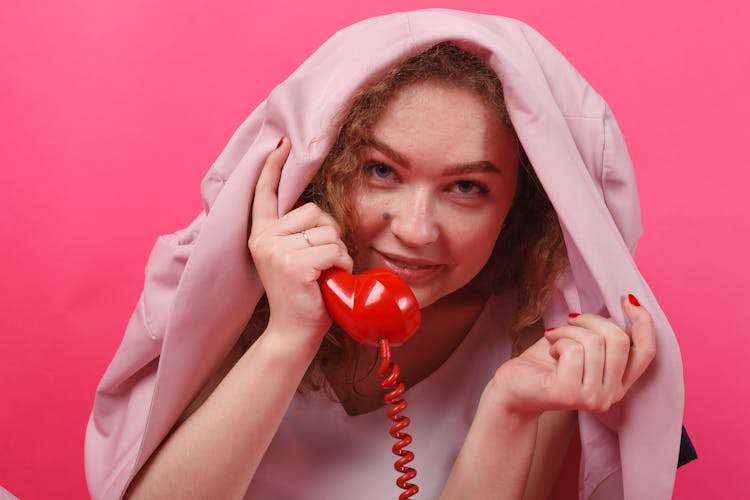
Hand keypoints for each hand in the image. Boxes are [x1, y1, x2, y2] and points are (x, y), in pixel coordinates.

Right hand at [248, 138, 352, 342]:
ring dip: (338, 253)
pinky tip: (330, 280)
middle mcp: (264, 238)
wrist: (294, 332)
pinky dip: (341, 264)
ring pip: (327, 232)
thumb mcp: (296, 259)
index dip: (272, 168)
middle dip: (330, 235)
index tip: (281, 144)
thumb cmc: (303, 295)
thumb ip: (300, 235)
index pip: (265, 194)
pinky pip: (333, 250)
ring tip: (325, 274)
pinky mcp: (293, 264)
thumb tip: (321, 216)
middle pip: (315, 212)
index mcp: (262, 234)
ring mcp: (276, 250)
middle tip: (323, 263)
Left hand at [490, 295, 655, 415]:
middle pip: (620, 340)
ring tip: (554, 337)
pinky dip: (558, 341)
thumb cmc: (547, 362)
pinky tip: (550, 351)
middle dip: (592, 320)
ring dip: (569, 330)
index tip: (627, 299)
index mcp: (619, 382)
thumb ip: (605, 333)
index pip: (646, 351)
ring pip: (595, 342)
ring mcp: (593, 398)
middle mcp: (612, 395)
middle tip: (570, 319)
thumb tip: (626, 305)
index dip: (643, 321)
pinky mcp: (571, 394)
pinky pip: (574, 350)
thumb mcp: (581, 342)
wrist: (514, 385)